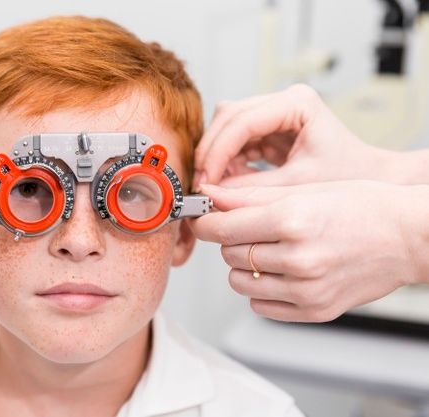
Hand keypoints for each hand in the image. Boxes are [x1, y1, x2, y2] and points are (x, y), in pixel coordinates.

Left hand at [189, 181, 428, 321]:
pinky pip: (260, 306)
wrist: (409, 237)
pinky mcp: (315, 311)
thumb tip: (210, 196)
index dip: (205, 223)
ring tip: (269, 250)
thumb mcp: (305, 189)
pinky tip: (281, 272)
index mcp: (292, 220)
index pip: (221, 229)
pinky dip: (261, 290)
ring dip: (244, 266)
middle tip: (251, 229)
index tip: (204, 219)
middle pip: (228, 254)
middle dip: (231, 240)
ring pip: (239, 282)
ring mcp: (307, 290)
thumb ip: (250, 196)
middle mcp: (298, 258)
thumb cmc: (363, 206)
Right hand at [193, 84, 390, 189]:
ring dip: (216, 156)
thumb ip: (252, 189)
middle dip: (212, 150)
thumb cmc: (348, 176)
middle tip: (201, 182)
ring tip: (212, 185)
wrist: (370, 179)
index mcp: (297, 103)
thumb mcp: (298, 185)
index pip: (243, 120)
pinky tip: (226, 182)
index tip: (205, 178)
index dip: (218, 150)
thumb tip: (212, 193)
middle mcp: (283, 102)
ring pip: (226, 127)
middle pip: (228, 117)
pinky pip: (235, 142)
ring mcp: (274, 115)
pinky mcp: (268, 131)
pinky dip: (226, 162)